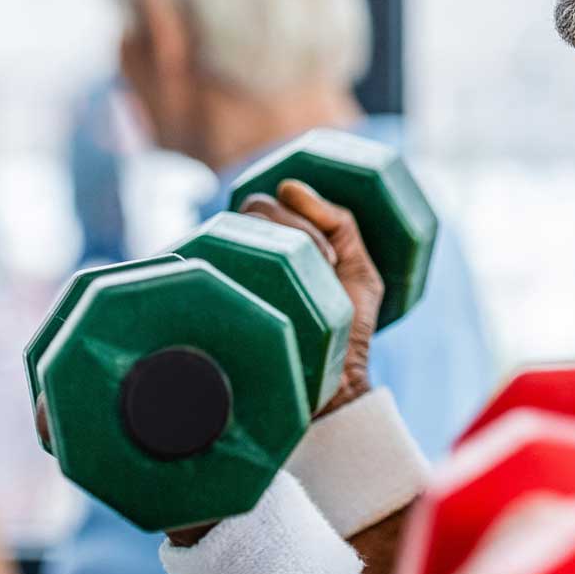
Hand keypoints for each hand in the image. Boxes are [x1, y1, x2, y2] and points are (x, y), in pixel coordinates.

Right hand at [238, 180, 383, 414]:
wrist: (333, 386)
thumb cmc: (344, 327)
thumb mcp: (360, 267)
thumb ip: (340, 222)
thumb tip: (289, 186)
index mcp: (274, 244)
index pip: (268, 203)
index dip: (301, 213)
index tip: (332, 253)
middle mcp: (247, 255)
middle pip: (255, 208)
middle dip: (297, 227)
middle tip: (328, 265)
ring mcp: (229, 274)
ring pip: (239, 227)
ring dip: (283, 243)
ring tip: (314, 278)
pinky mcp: (218, 295)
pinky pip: (214, 261)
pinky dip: (246, 265)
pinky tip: (277, 289)